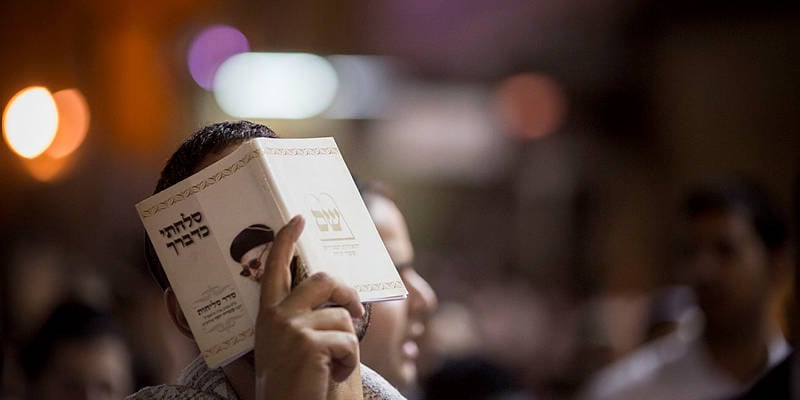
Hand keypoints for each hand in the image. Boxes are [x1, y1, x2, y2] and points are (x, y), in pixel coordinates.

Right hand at [255, 215, 364, 399]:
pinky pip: (349, 341)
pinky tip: (334, 375)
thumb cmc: (291, 382)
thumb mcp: (288, 345)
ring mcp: (292, 328)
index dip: (287, 240)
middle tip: (357, 308)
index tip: (298, 218)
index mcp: (268, 315)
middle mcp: (277, 317)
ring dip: (348, 344)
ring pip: (343, 317)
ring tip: (333, 366)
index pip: (275, 268)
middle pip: (324, 280)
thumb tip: (336, 298)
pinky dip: (350, 362)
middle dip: (348, 291)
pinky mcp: (310, 344)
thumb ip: (301, 319)